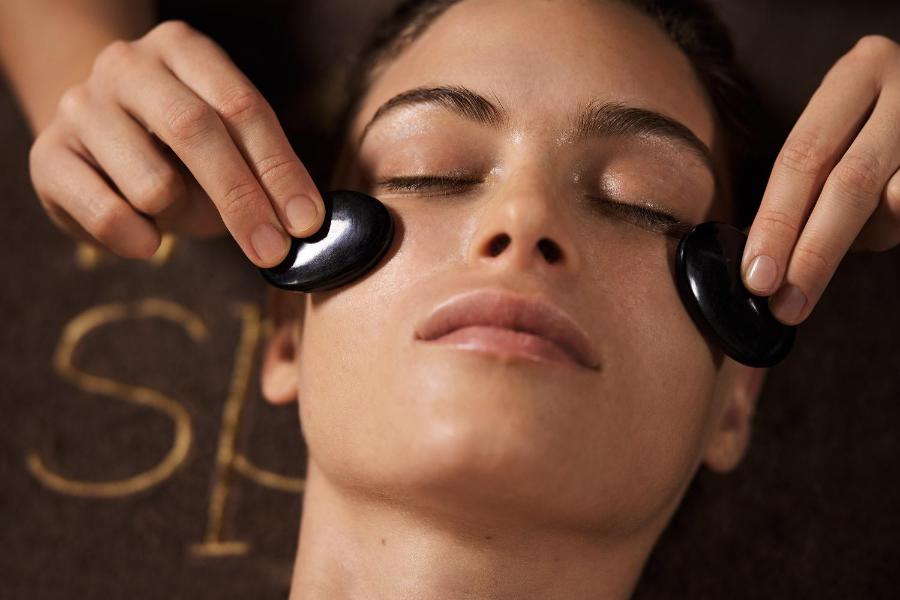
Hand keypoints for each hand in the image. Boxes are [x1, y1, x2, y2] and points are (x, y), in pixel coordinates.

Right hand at [28, 20, 324, 266]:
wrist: (93, 143)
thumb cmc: (178, 153)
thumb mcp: (227, 149)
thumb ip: (262, 172)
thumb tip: (305, 222)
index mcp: (184, 49)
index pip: (243, 107)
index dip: (280, 170)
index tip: (307, 222)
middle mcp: (127, 65)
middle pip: (196, 131)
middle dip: (243, 200)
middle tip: (273, 251)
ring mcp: (81, 105)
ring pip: (153, 183)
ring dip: (180, 215)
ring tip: (174, 210)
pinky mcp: (48, 155)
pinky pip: (109, 216)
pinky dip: (140, 240)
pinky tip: (147, 236)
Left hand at [740, 35, 899, 324]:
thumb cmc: (882, 130)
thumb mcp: (843, 135)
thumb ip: (808, 182)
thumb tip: (756, 253)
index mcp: (860, 71)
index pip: (802, 157)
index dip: (776, 222)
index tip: (756, 278)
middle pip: (848, 183)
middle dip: (812, 252)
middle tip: (784, 303)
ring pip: (895, 201)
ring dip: (853, 247)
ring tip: (813, 287)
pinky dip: (892, 229)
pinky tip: (872, 238)